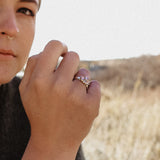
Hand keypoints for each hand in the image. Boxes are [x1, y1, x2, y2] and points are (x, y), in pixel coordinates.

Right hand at [19, 40, 100, 158]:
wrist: (53, 140)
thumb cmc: (39, 110)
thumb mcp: (26, 89)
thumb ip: (33, 65)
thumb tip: (49, 50)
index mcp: (39, 80)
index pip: (54, 46)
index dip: (60, 46)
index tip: (63, 52)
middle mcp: (57, 86)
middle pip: (73, 55)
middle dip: (71, 63)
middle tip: (67, 76)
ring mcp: (76, 96)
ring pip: (85, 72)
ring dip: (79, 80)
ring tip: (71, 95)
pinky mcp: (91, 105)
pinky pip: (95, 84)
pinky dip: (90, 91)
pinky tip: (81, 103)